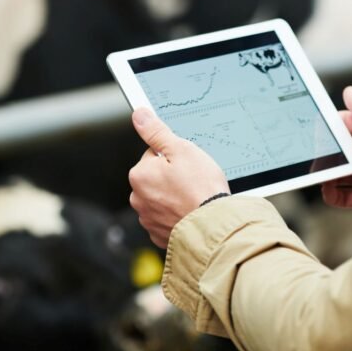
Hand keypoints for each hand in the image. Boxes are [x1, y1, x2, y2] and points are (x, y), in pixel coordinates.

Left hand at [128, 108, 229, 247]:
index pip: (153, 156)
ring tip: (193, 198)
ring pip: (161, 199)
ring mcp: (147, 219)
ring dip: (173, 197)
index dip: (173, 157)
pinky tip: (189, 213)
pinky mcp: (158, 235)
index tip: (187, 166)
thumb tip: (139, 115)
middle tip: (192, 182)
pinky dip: (176, 216)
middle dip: (171, 178)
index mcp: (139, 175)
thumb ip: (156, 132)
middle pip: (155, 178)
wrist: (214, 226)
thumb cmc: (200, 188)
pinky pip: (166, 219)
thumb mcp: (181, 149)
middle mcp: (138, 198)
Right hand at [322, 86, 351, 215]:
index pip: (346, 125)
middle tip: (315, 151)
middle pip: (338, 150)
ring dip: (325, 172)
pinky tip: (328, 187)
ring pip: (336, 172)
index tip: (317, 126)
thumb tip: (350, 91)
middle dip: (325, 150)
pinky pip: (341, 195)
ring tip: (320, 170)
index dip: (332, 125)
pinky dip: (331, 193)